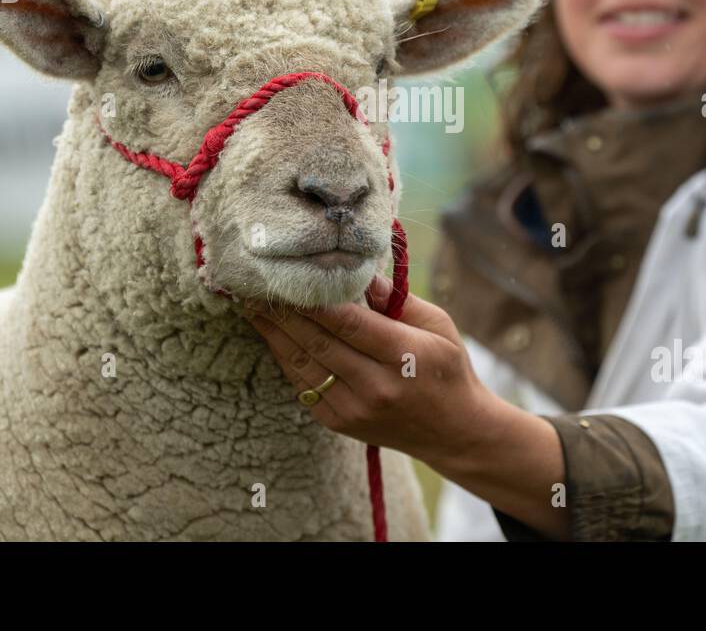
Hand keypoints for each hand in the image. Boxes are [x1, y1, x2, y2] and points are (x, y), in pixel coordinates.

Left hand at [243, 273, 496, 463]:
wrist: (453, 431)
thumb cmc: (447, 368)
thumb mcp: (438, 325)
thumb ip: (398, 300)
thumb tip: (360, 274)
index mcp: (403, 357)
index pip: (348, 322)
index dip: (314, 299)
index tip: (289, 275)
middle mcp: (375, 386)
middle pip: (318, 341)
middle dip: (283, 312)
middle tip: (255, 285)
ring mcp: (354, 408)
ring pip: (303, 364)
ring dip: (273, 334)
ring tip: (252, 307)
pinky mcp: (339, 422)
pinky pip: (302, 385)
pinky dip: (285, 358)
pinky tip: (272, 335)